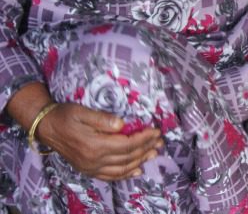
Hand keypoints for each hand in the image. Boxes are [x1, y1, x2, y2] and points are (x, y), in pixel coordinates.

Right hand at [37, 103, 162, 180]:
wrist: (46, 128)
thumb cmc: (66, 116)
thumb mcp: (83, 111)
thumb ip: (103, 119)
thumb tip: (122, 125)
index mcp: (94, 145)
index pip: (126, 144)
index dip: (143, 138)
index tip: (156, 131)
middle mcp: (93, 160)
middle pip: (127, 157)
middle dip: (146, 148)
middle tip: (160, 141)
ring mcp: (90, 167)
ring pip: (122, 168)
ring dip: (140, 161)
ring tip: (154, 153)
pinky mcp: (88, 170)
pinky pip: (110, 176)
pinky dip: (126, 174)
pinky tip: (137, 170)